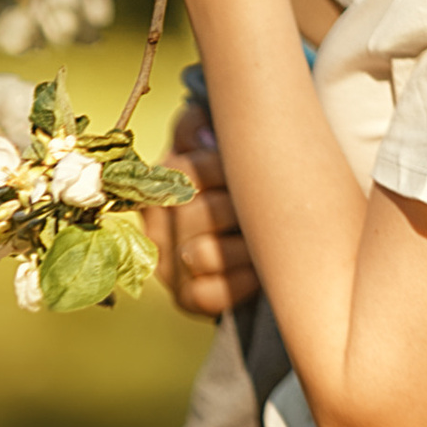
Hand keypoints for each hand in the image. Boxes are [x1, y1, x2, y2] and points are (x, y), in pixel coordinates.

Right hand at [138, 102, 256, 317]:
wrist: (249, 249)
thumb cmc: (236, 189)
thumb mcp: (216, 151)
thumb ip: (200, 127)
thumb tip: (204, 125)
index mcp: (162, 181)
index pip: (187, 168)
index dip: (227, 168)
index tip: (254, 169)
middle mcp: (156, 226)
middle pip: (197, 211)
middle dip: (242, 209)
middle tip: (270, 210)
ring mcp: (169, 267)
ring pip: (200, 254)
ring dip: (244, 247)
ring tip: (264, 241)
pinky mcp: (186, 301)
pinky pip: (210, 296)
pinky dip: (241, 283)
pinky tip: (258, 272)